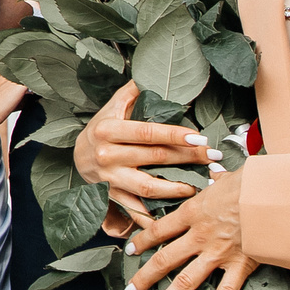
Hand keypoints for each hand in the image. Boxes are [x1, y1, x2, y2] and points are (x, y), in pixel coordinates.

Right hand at [74, 83, 218, 229]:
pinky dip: (158, 213)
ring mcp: (110, 179)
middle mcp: (107, 155)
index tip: (198, 137)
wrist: (78, 157)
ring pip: (148, 187)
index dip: (175, 135)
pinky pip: (138, 209)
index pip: (147, 132)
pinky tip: (178, 210)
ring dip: (178, 187)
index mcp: (108, 130)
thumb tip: (149, 76)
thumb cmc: (100, 130)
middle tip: (212, 157)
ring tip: (200, 183)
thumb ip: (131, 93)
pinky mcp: (113, 197)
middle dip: (187, 158)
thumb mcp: (111, 107)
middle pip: (155, 158)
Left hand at [124, 166, 254, 289]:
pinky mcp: (241, 266)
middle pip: (165, 260)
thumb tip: (216, 172)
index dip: (142, 241)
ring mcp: (219, 254)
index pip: (159, 229)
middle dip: (144, 278)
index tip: (130, 251)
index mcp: (193, 212)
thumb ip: (217, 181)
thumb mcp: (228, 177)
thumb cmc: (253, 182)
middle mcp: (200, 236)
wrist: (276, 195)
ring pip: (185, 282)